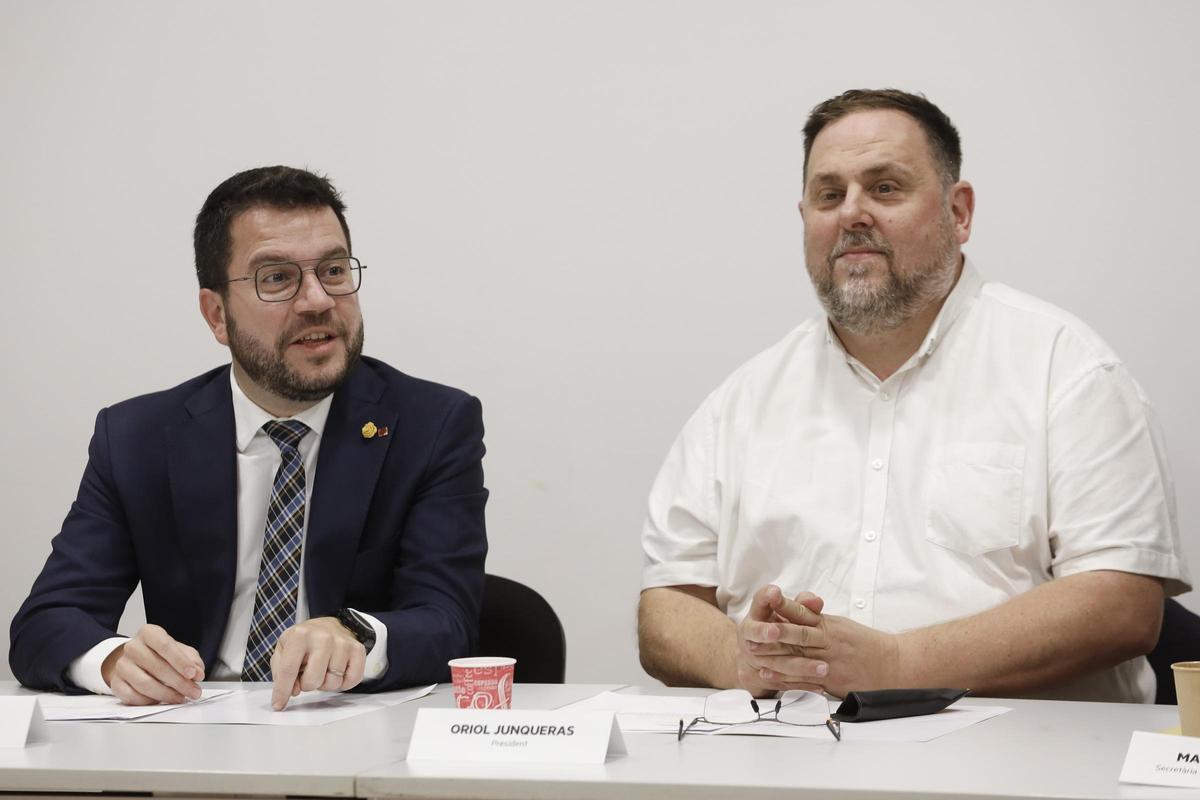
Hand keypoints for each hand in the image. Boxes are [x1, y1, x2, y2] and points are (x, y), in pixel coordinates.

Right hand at [102, 624, 203, 704]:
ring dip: (166, 694)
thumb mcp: (178, 650)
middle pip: (156, 667)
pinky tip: (161, 701)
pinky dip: (149, 701)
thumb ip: (191, 659)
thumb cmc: (159, 654)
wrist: (133, 660)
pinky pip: (132, 696)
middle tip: (194, 691)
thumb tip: (198, 672)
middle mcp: (132, 647)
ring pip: (144, 684)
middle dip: (179, 682)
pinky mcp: (116, 683)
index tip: (194, 674)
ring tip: (181, 698)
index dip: (180, 661)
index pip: (164, 645)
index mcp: (148, 633)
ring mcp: (122, 665)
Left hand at [269, 616, 366, 709]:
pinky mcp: (358, 650)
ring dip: (325, 683)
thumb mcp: (284, 648)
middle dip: (307, 684)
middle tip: (308, 673)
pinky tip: (337, 672)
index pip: (288, 670)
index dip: (282, 691)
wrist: (330, 625)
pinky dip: (343, 683)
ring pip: (332, 683)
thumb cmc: (306, 641)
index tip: (278, 705)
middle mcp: (323, 637)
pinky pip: (352, 680)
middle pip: (312, 681)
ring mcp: (342, 643)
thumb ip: (281, 671)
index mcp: (300, 635)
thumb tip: (293, 691)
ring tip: (323, 670)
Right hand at [735, 585, 827, 694]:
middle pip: (756, 632)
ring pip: (774, 662)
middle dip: (765, 632)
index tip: (774, 593)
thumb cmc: (773, 629)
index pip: (759, 601)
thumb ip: (802, 605)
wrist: (751, 656)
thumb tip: (816, 601)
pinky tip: (819, 685)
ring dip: (798, 665)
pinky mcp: (758, 678)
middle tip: (775, 632)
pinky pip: (781, 683)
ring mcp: (751, 658)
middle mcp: (749, 635)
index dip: (766, 597)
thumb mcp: (784, 614)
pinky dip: (802, 684)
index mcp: (757, 614)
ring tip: (821, 668)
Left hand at [764, 602, 901, 697]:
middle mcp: (829, 641)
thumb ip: (819, 620)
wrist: (894, 664)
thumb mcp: (842, 626)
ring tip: (753, 652)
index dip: (784, 607)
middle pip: (798, 634)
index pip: (804, 612)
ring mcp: (830, 661)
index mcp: (830, 625)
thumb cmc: (867, 645)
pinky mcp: (832, 679)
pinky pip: (805, 678)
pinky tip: (769, 674)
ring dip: (774, 654)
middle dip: (774, 631)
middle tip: (753, 629)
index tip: (767, 600)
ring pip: (799, 655)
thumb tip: (800, 608)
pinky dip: (785, 676)